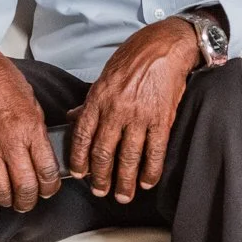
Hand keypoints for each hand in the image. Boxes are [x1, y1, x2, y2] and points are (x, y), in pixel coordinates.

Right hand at [0, 38, 60, 211]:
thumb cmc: (9, 87)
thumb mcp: (36, 108)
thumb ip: (40, 137)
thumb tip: (46, 163)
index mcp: (31, 129)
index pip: (47, 171)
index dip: (50, 187)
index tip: (49, 189)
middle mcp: (10, 141)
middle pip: (25, 186)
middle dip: (30, 200)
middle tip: (30, 201)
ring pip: (0, 189)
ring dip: (9, 201)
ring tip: (12, 201)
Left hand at [69, 17, 200, 202]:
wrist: (166, 46)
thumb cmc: (135, 56)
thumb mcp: (105, 75)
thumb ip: (90, 101)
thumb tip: (75, 119)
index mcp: (98, 99)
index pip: (83, 136)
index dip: (80, 160)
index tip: (80, 175)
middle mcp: (116, 110)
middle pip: (104, 152)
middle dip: (101, 177)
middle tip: (100, 191)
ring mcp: (140, 116)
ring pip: (128, 157)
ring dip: (125, 180)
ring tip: (123, 195)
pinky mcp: (162, 119)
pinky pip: (155, 150)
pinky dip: (150, 170)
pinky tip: (147, 182)